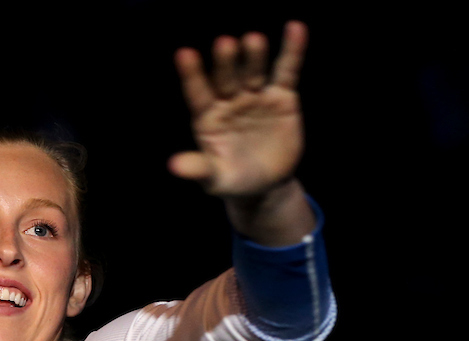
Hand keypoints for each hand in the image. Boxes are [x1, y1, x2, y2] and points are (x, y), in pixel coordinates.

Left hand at [169, 21, 306, 197]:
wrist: (265, 184)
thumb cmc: (232, 180)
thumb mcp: (215, 178)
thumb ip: (198, 168)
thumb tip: (173, 166)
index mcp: (208, 117)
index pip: (197, 93)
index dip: (191, 75)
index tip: (183, 54)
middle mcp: (229, 101)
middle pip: (226, 78)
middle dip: (225, 63)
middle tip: (224, 44)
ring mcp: (255, 96)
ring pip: (253, 71)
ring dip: (253, 56)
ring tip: (252, 40)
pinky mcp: (282, 96)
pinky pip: (287, 71)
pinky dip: (292, 51)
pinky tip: (296, 28)